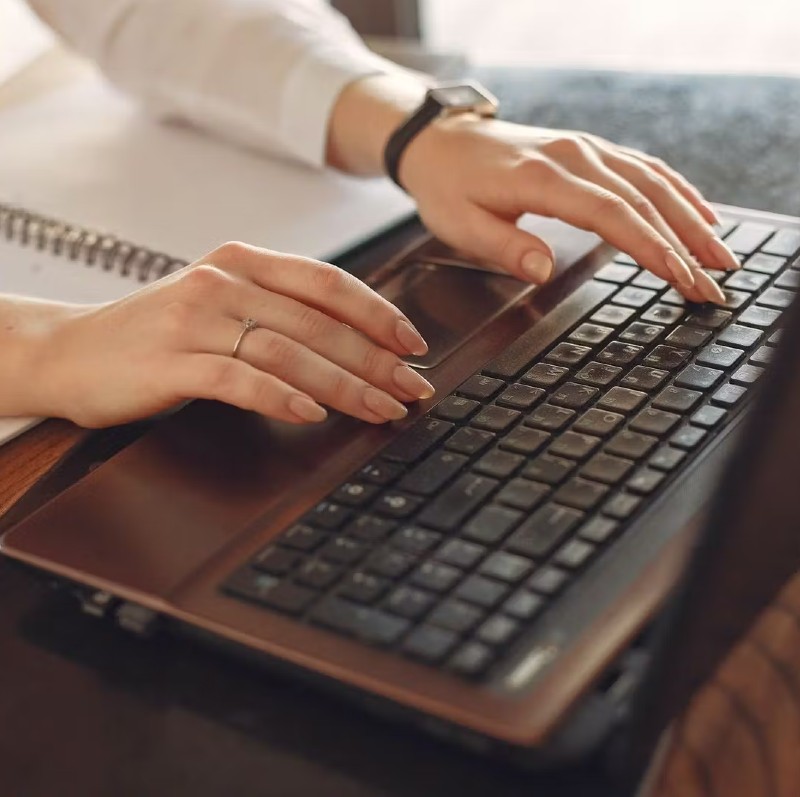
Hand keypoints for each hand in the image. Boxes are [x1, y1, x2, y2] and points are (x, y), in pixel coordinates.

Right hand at [32, 243, 432, 427]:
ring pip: (288, 350)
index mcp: (242, 261)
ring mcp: (195, 319)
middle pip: (318, 322)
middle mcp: (223, 281)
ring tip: (381, 409)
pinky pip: (239, 378)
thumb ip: (276, 310)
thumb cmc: (156, 333)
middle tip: (413, 388)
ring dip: (344, 384)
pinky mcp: (172, 360)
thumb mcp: (219, 304)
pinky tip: (312, 414)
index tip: (414, 344)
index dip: (378, 313)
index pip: (327, 282)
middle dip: (375, 359)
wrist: (69, 351)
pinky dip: (281, 396)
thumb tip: (352, 342)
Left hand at [400, 116, 738, 304]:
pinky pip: (644, 167)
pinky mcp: (590, 151)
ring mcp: (586, 149)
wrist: (442, 142)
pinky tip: (700, 213)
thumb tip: (543, 270)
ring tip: (721, 256)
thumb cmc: (448, 186)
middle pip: (643, 200)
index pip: (611, 214)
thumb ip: (504, 247)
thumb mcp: (459, 225)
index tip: (680, 277)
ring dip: (691, 219)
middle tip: (714, 284)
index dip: (650, 247)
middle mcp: (574, 157)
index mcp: (544, 178)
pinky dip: (677, 191)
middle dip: (685, 244)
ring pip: (653, 181)